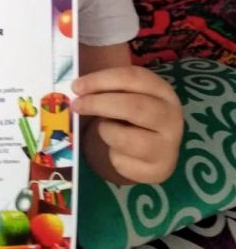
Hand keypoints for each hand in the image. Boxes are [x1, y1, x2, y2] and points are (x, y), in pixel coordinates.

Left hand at [71, 66, 183, 184]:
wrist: (156, 149)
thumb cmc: (134, 116)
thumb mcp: (127, 96)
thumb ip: (108, 90)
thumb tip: (77, 90)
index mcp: (163, 91)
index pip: (133, 78)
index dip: (102, 80)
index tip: (76, 86)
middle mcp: (171, 117)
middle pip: (134, 107)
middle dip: (99, 104)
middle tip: (77, 105)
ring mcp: (168, 146)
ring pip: (126, 138)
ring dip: (106, 131)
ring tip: (106, 129)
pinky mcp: (158, 170)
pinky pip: (122, 162)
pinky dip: (112, 154)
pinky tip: (119, 150)